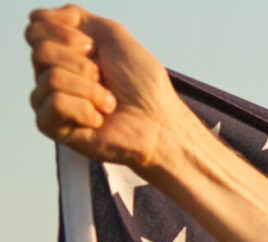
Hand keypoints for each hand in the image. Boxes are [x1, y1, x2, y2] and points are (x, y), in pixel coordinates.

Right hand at [26, 7, 194, 171]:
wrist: (160, 123)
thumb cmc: (142, 84)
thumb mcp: (113, 35)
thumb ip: (75, 16)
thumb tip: (38, 17)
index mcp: (61, 52)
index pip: (35, 29)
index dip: (66, 34)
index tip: (94, 47)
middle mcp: (49, 73)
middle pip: (41, 52)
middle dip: (83, 64)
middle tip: (104, 78)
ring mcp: (48, 100)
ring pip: (52, 78)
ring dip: (92, 90)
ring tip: (108, 102)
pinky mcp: (51, 126)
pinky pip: (55, 104)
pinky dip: (85, 109)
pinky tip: (98, 119)